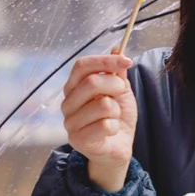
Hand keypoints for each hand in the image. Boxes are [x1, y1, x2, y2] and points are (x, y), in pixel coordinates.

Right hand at [61, 52, 135, 191]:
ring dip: (116, 111)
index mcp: (74, 87)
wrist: (118, 147)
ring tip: (112, 117)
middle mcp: (67, 103)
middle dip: (116, 86)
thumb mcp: (120, 91)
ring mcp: (70, 122)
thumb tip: (116, 48)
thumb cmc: (116, 117)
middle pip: (92, 82)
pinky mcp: (77, 140)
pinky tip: (110, 132)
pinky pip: (105, 125)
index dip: (105, 61)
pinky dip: (114, 127)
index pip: (82, 65)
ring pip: (103, 105)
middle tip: (121, 95)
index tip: (127, 61)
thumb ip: (116, 72)